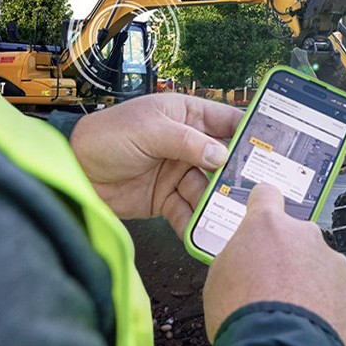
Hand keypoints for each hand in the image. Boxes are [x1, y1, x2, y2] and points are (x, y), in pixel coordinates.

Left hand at [69, 93, 241, 236]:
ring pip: (209, 187)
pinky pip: (188, 210)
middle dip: (238, 174)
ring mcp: (178, 172)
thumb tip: (223, 156)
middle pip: (224, 159)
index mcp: (186, 115)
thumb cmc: (106, 136)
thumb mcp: (150, 130)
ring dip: (218, 201)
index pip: (227, 121)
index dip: (250, 132)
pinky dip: (197, 221)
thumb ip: (188, 142)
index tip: (272, 147)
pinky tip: (205, 231)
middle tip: (258, 188)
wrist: (72, 170)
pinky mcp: (166, 198)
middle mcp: (188, 143)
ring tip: (232, 215)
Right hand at [204, 184, 345, 345]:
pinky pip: (338, 292)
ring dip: (310, 282)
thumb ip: (237, 254)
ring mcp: (333, 262)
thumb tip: (243, 256)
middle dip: (288, 257)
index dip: (263, 203)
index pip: (266, 196)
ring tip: (293, 311)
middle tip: (273, 285)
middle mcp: (305, 236)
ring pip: (320, 266)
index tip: (264, 208)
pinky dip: (328, 304)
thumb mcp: (218, 278)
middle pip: (297, 238)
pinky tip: (312, 322)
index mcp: (267, 227)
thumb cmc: (244, 317)